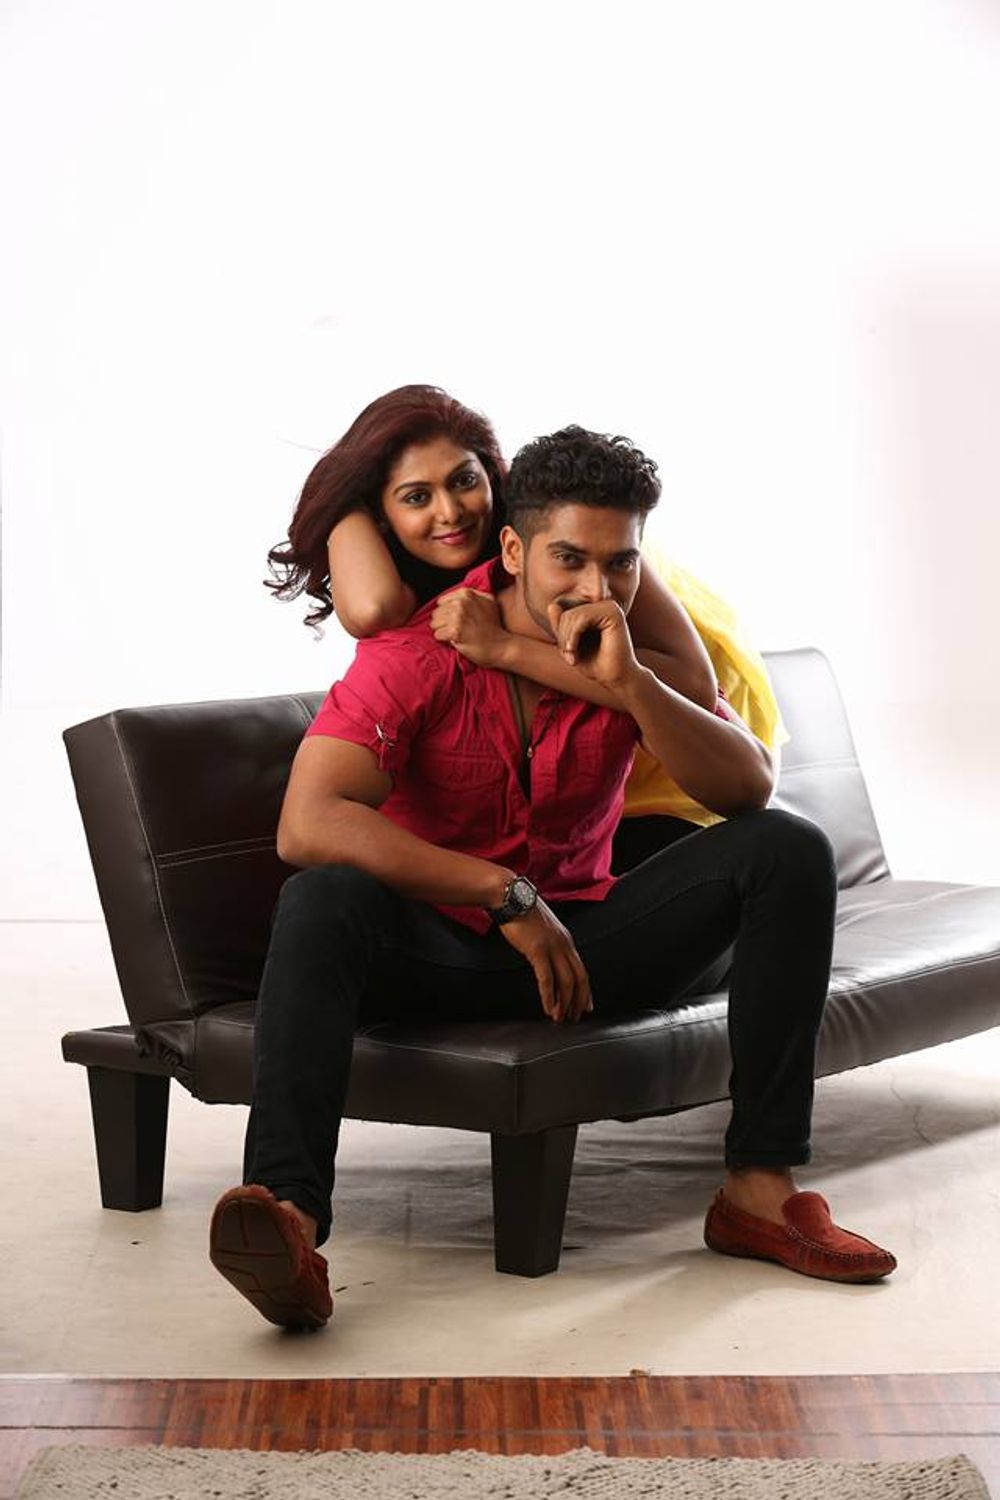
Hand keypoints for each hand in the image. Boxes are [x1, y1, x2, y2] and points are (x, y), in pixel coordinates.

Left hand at [431, 588, 507, 666]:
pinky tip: (457, 640)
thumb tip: (454, 598)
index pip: (442, 602)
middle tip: (459, 629)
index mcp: (467, 593)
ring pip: (435, 623)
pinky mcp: (455, 630)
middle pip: (436, 613)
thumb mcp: (487, 602)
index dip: (448, 613)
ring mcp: (458, 615)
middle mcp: (462, 602)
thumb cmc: (493, 627)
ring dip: (443, 631)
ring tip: (457, 634)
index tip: (459, 620)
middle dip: (444, 622)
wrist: (501, 646)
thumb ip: (472, 595)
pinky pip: (437, 635)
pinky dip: (444, 640)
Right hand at [497, 899, 593, 1022]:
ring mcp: (552, 947)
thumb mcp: (543, 929)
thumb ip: (549, 943)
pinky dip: (549, 996)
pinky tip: (548, 1008)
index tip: (586, 1006)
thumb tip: (548, 958)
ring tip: (560, 1018)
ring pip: (566, 982)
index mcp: (566, 940)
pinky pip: (547, 979)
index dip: (586, 991)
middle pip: (579, 978)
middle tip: (574, 1018)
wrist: (510, 897)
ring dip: (564, 1003)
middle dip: (579, 1001)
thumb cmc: (521, 912)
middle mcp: (564, 945)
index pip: (581, 970)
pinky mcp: (537, 950)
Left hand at [546, 598, 638, 690]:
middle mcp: (604, 604)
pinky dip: (572, 636)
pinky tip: (573, 651)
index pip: (563, 609)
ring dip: (565, 638)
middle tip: (568, 657)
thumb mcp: (570, 644)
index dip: (558, 630)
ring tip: (571, 657)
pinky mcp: (613, 613)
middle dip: (561, 636)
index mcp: (596, 610)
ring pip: (571, 614)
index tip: (565, 651)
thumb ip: (561, 626)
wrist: (617, 679)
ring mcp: (610, 606)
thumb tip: (552, 605)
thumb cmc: (596, 664)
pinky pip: (581, 617)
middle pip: (566, 611)